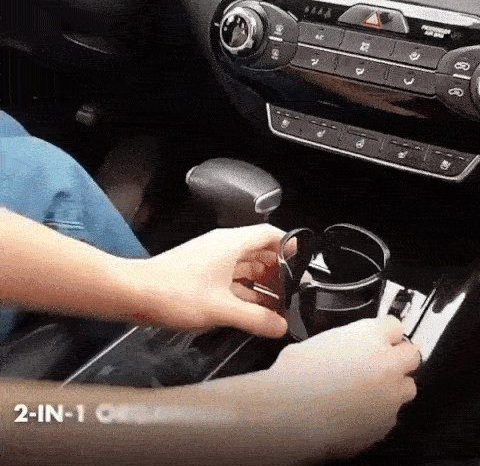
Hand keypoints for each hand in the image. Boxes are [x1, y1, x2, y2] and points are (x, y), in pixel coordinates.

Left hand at [121, 224, 289, 337]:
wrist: (134, 293)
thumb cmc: (171, 291)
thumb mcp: (221, 308)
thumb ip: (256, 319)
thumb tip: (280, 326)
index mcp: (231, 244)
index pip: (269, 234)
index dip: (288, 246)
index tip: (301, 262)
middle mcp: (222, 247)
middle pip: (259, 253)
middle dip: (277, 272)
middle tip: (291, 292)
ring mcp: (210, 259)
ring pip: (245, 268)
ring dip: (261, 285)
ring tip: (276, 305)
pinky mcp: (200, 272)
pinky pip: (231, 278)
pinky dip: (244, 292)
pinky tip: (251, 310)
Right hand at [262, 316, 419, 459]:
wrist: (290, 414)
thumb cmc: (296, 376)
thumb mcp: (317, 342)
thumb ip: (343, 342)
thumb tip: (345, 347)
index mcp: (370, 336)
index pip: (395, 326)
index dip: (385, 331)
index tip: (380, 336)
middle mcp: (387, 364)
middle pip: (411, 354)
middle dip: (397, 357)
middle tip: (377, 361)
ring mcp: (390, 396)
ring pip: (406, 387)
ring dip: (392, 385)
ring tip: (364, 389)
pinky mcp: (385, 424)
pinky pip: (390, 414)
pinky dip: (378, 411)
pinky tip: (354, 410)